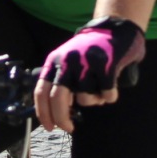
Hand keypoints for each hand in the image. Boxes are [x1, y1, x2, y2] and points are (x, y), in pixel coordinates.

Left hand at [35, 16, 143, 133]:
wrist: (115, 29)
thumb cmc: (90, 50)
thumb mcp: (67, 60)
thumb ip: (59, 81)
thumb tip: (54, 113)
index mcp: (55, 61)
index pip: (41, 91)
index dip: (43, 113)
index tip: (49, 127)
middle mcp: (68, 61)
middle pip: (58, 99)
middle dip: (62, 119)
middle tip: (69, 128)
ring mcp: (86, 63)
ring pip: (85, 100)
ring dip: (94, 101)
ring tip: (99, 88)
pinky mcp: (106, 66)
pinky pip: (106, 95)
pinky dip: (110, 96)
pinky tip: (111, 86)